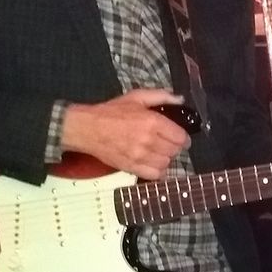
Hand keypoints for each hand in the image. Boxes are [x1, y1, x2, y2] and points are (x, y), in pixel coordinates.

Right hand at [61, 88, 189, 178]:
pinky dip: (157, 171)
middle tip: (167, 143)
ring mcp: (140, 156)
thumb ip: (160, 96)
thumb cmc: (111, 112)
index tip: (179, 137)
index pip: (180, 137)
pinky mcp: (132, 167)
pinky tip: (152, 163)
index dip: (183, 138)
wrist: (88, 129)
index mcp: (152, 122)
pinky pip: (155, 175)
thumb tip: (180, 99)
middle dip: (174, 147)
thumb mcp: (136, 97)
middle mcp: (149, 140)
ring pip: (166, 163)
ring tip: (158, 153)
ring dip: (165, 158)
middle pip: (174, 151)